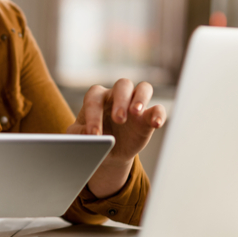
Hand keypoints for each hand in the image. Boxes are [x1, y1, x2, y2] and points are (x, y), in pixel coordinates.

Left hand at [66, 79, 166, 197]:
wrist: (107, 151)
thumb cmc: (91, 138)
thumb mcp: (79, 137)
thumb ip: (78, 134)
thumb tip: (87, 136)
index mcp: (97, 97)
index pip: (95, 99)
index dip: (93, 116)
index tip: (94, 135)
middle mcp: (117, 95)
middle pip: (122, 85)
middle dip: (121, 100)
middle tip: (119, 119)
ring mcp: (134, 104)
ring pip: (143, 88)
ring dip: (141, 98)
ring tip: (135, 113)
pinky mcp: (147, 116)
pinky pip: (157, 109)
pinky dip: (158, 114)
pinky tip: (156, 124)